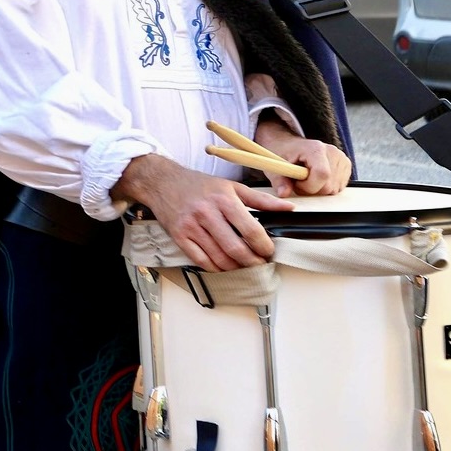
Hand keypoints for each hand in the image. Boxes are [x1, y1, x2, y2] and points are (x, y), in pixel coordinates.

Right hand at [113, 154, 292, 271]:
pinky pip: (200, 260)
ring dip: (235, 268)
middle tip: (259, 264)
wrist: (162, 182)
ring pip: (219, 258)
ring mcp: (191, 226)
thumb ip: (261, 199)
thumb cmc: (198, 184)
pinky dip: (215, 268)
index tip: (268, 251)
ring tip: (244, 266)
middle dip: (252, 262)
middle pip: (235, 248)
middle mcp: (206, 213)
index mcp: (223, 199)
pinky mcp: (179, 236)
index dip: (263, 246)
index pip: (250, 230)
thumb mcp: (231, 186)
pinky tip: (223, 266)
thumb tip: (288, 208)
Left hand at [252, 119, 351, 197]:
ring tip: (306, 178)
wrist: (289, 144)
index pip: (322, 175)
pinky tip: (316, 178)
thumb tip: (284, 193)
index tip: (296, 183)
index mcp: (316, 149)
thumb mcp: (276, 166)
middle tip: (298, 181)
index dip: (308, 186)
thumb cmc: (282, 152)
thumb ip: (280, 181)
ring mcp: (341, 158)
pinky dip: (326, 187)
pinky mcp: (346, 165)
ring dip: (318, 189)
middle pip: (328, 186)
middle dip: (311, 189)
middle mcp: (333, 152)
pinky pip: (338, 187)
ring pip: (334, 189)